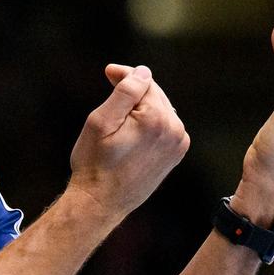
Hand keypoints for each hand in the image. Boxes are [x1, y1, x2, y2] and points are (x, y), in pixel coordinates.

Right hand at [69, 64, 189, 219]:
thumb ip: (125, 92)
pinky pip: (165, 126)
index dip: (124, 74)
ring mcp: (178, 143)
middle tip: (112, 82)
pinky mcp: (176, 154)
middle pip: (155, 94)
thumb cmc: (95, 163)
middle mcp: (174, 129)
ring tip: (120, 111)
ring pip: (161, 109)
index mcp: (157, 118)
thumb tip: (143, 72)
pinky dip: (150, 121)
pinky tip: (132, 128)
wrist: (101, 202)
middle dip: (134, 89)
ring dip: (142, 105)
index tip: (109, 72)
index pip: (144, 82)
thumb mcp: (100, 122)